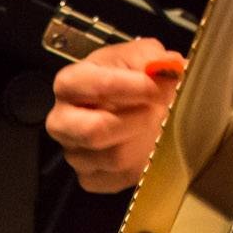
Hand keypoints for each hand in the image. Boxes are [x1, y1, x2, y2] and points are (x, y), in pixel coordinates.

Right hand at [45, 37, 184, 191]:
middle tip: (157, 110)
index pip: (90, 86)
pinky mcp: (89, 177)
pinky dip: (139, 163)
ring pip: (111, 158)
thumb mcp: (141, 54)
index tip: (154, 87)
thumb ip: (152, 57)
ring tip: (157, 124)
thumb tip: (169, 65)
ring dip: (143, 140)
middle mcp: (63, 120)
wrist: (132, 104)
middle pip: (92, 131)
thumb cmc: (130, 76)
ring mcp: (74, 152)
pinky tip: (146, 145)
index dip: (126, 87)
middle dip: (134, 120)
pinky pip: (116, 178)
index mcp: (70, 83)